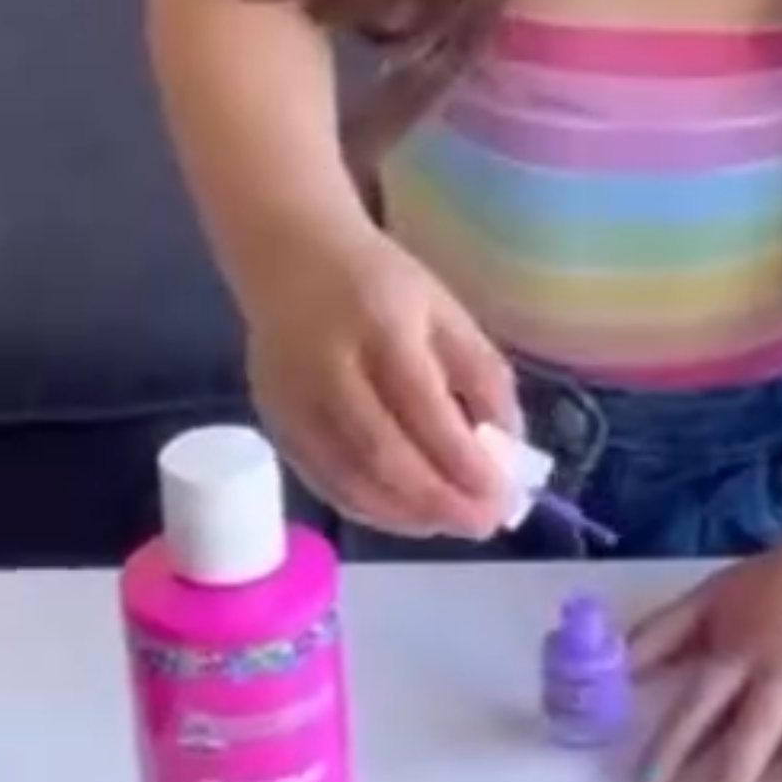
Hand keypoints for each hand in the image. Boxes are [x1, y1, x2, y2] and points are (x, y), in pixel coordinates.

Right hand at [240, 219, 519, 538]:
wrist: (289, 256)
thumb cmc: (382, 284)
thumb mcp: (446, 313)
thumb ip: (482, 377)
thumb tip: (506, 451)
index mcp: (380, 326)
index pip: (423, 409)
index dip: (463, 462)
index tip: (502, 496)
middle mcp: (328, 367)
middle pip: (381, 453)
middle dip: (437, 500)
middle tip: (483, 524)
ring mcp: (293, 400)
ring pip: (347, 478)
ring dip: (405, 515)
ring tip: (451, 525)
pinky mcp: (274, 423)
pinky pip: (323, 481)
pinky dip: (369, 508)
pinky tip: (406, 516)